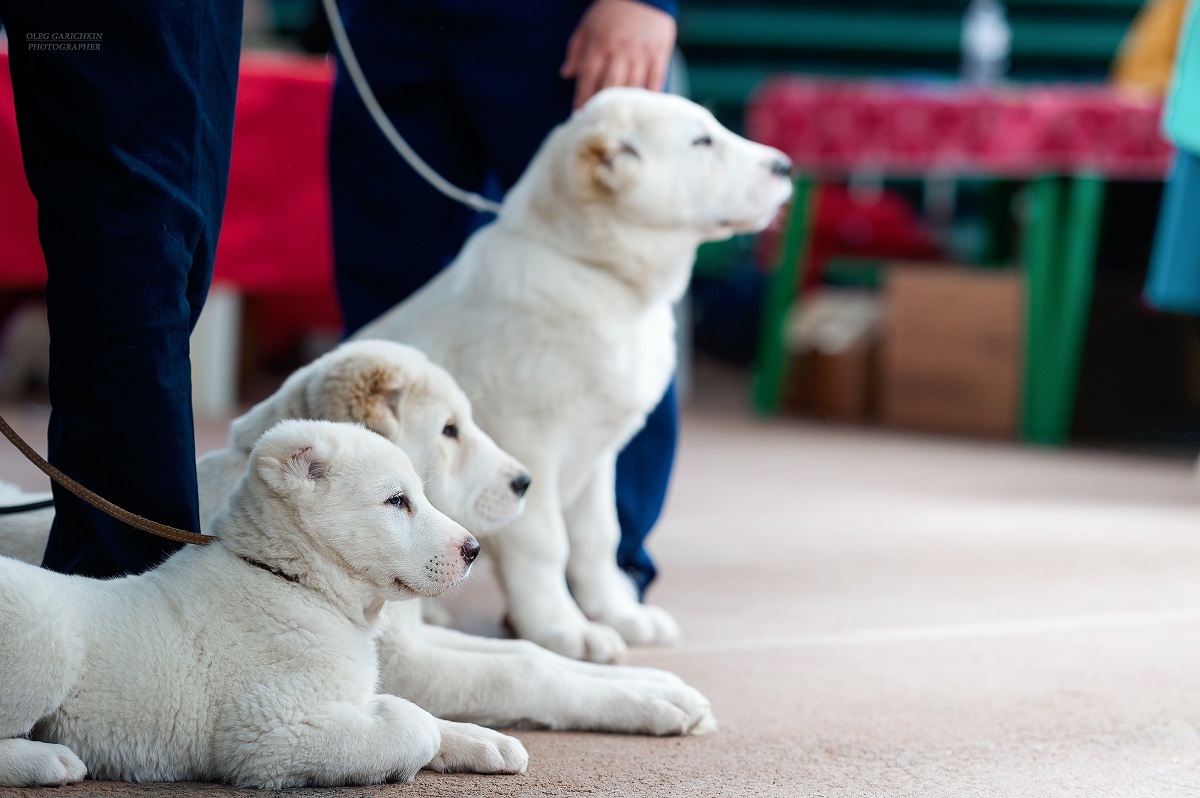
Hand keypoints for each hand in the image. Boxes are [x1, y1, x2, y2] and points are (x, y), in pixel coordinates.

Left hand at [560, 0, 677, 109]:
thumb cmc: (610, 11)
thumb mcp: (587, 26)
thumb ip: (576, 50)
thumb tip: (566, 74)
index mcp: (599, 44)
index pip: (588, 77)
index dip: (582, 98)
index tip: (579, 114)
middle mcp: (619, 51)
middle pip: (610, 86)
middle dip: (602, 106)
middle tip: (598, 123)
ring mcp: (640, 53)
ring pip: (632, 86)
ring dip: (624, 105)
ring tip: (619, 120)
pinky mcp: (658, 54)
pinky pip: (655, 80)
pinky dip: (650, 96)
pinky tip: (644, 109)